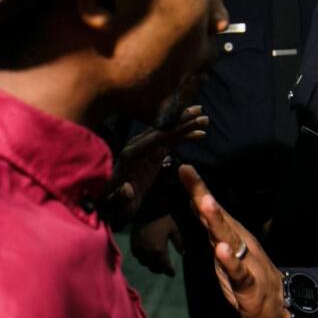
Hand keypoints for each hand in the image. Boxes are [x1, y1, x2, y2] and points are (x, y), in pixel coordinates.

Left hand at [102, 106, 208, 222]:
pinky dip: (184, 137)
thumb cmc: (115, 206)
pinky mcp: (151, 154)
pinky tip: (199, 135)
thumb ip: (121, 198)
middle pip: (162, 129)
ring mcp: (144, 149)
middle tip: (202, 111)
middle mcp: (137, 147)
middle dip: (182, 120)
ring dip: (186, 125)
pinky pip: (170, 142)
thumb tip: (128, 189)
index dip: (172, 128)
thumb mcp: (117, 206)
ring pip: (168, 133)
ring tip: (205, 120)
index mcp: (131, 155)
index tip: (189, 120)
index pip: (155, 137)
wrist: (112, 205)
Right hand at [130, 214, 183, 275]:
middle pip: (154, 267)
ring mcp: (140, 250)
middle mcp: (149, 253)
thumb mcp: (174, 229)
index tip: (172, 274)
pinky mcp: (133, 245)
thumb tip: (183, 253)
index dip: (169, 271)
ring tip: (155, 264)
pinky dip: (143, 259)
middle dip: (160, 270)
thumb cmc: (162, 219)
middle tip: (164, 269)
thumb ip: (179, 243)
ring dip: (151, 265)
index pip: (165, 266)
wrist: (146, 210)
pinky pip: (138, 257)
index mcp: (160, 250)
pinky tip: (146, 257)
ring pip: (145, 264)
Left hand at [178, 165, 290, 317]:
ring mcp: (245, 261)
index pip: (211, 208)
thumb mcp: (224, 248)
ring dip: (217, 220)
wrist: (278, 305)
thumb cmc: (247, 274)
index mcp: (231, 233)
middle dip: (203, 195)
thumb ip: (212, 226)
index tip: (184, 168)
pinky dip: (229, 261)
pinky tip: (220, 250)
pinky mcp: (248, 284)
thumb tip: (196, 200)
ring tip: (205, 203)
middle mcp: (238, 242)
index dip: (197, 189)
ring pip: (229, 238)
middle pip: (218, 216)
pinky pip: (238, 272)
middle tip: (189, 174)